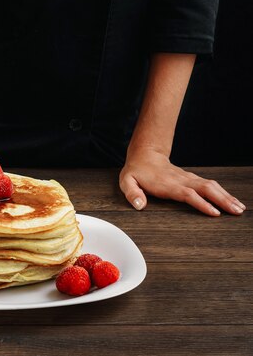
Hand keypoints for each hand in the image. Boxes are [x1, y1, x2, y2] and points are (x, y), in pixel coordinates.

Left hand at [119, 146, 245, 215]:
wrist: (145, 154)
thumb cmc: (136, 171)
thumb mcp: (127, 181)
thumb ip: (132, 193)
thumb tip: (139, 205)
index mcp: (167, 184)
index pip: (187, 194)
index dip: (201, 203)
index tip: (214, 212)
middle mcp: (181, 180)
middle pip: (205, 189)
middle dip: (222, 200)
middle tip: (236, 211)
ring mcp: (188, 179)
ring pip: (211, 186)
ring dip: (226, 196)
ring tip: (239, 208)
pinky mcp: (192, 179)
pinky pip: (210, 186)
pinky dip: (223, 193)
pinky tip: (232, 201)